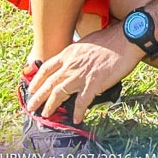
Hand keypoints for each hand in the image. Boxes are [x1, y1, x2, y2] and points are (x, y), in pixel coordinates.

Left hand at [26, 24, 142, 122]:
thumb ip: (77, 54)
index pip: (47, 68)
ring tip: (46, 115)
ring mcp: (81, 75)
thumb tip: (76, 62)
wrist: (126, 39)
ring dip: (51, 106)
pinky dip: (77, 112)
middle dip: (38, 97)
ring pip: (59, 94)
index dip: (37, 80)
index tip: (32, 88)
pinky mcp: (93, 84)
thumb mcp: (86, 43)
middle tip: (31, 107)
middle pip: (49, 84)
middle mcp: (70, 65)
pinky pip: (81, 103)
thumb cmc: (110, 39)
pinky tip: (76, 119)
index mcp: (69, 54)